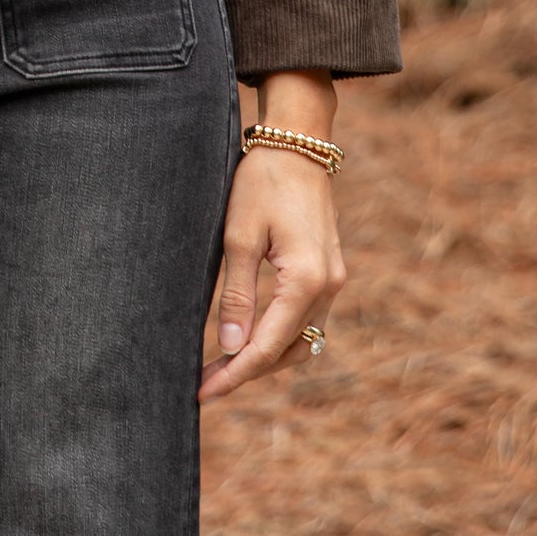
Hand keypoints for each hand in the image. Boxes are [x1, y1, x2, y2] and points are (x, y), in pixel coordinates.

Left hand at [198, 73, 346, 404]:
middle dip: (247, 371)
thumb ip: (237, 294)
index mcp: (306, 281)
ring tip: (224, 367)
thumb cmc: (262, 182)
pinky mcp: (328, 271)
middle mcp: (328, 287)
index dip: (234, 374)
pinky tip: (250, 336)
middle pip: (288, 352)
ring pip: (301, 340)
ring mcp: (333, 280)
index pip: (267, 347)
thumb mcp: (239, 236)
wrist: (297, 143)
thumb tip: (230, 348)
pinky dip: (279, 335)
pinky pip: (306, 319)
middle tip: (206, 383)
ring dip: (266, 357)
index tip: (202, 392)